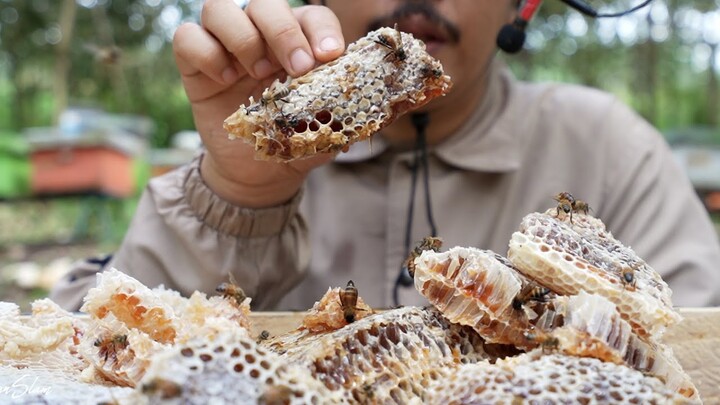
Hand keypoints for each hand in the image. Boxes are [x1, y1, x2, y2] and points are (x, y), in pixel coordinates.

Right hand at [172, 0, 344, 207]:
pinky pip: (187, 37)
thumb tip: (375, 108)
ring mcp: (226, 47)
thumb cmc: (295, 142)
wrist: (258, 175)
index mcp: (300, 44)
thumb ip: (343, 115)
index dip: (321, 29)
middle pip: (265, 3)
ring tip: (258, 73)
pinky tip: (224, 79)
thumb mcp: (324, 131)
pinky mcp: (195, 65)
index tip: (330, 56)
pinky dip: (206, 52)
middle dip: (284, 31)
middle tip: (299, 67)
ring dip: (243, 37)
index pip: (311, 16)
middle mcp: (261, 36)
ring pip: (219, 8)